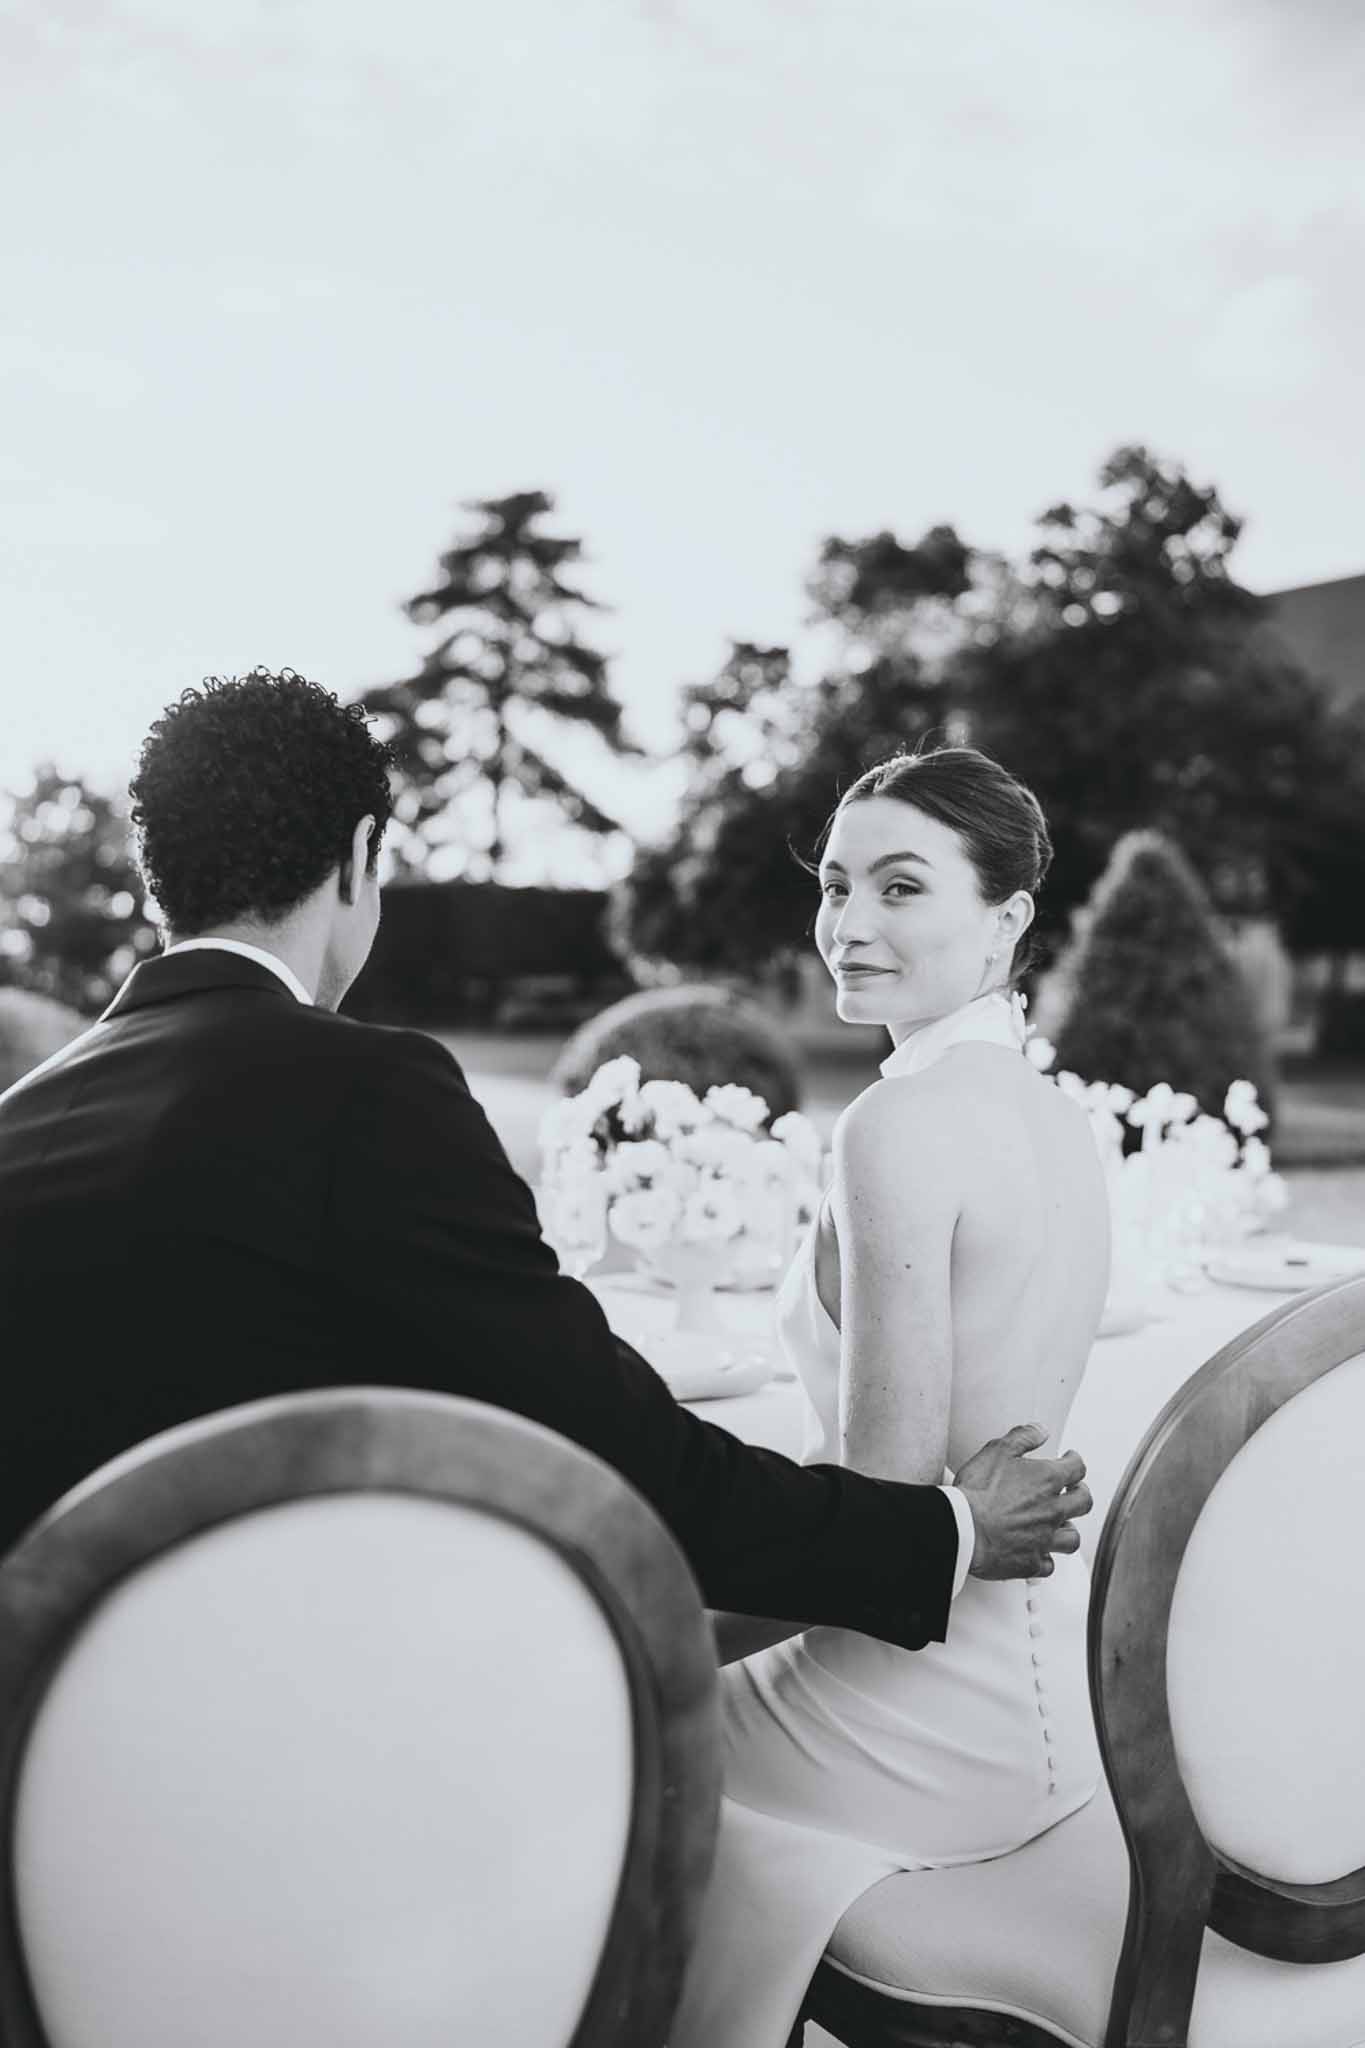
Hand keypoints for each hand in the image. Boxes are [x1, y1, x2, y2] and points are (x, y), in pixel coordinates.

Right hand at [954, 1423, 1091, 1581]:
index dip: (1075, 1461)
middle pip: (1083, 1503)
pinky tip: (1039, 1553)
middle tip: (1074, 1491)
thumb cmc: (978, 1491)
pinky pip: (1048, 1565)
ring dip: (1069, 1529)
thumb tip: (1041, 1431)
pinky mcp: (1031, 1563)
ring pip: (1072, 1538)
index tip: (1070, 1460)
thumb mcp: (997, 1451)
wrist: (962, 1529)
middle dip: (1081, 1494)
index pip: (1077, 1468)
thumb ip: (1023, 1437)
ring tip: (1061, 1525)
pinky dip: (1045, 1558)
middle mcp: (1053, 1511)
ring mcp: (1044, 1539)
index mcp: (1048, 1480)